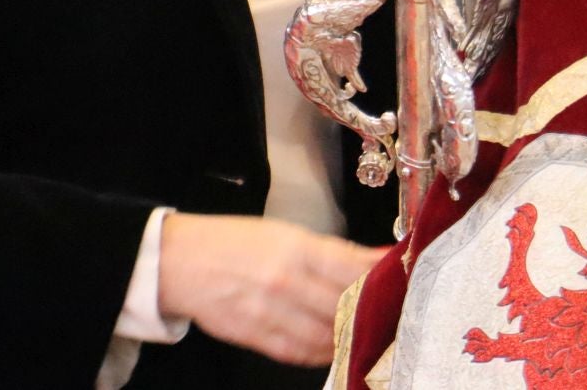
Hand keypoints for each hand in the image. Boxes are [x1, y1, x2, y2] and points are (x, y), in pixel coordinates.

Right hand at [157, 213, 384, 366]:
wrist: (180, 262)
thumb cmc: (235, 242)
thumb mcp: (286, 234)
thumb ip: (333, 251)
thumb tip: (378, 258)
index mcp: (295, 248)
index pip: (353, 268)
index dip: (383, 278)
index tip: (406, 280)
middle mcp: (285, 281)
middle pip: (346, 305)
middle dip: (374, 309)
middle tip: (397, 310)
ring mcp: (270, 312)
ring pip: (328, 334)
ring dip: (352, 335)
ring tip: (371, 331)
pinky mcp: (256, 336)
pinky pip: (301, 352)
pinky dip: (324, 352)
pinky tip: (337, 346)